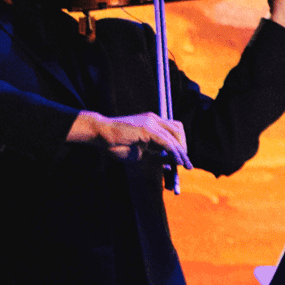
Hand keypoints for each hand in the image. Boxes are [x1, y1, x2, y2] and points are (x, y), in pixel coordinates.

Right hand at [69, 109, 190, 169]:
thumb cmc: (116, 144)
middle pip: (178, 130)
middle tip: (186, 163)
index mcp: (152, 122)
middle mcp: (154, 119)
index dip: (180, 144)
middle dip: (184, 147)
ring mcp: (151, 122)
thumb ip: (156, 156)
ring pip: (174, 136)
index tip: (181, 159)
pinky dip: (173, 152)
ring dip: (181, 152)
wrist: (99, 135)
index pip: (173, 129)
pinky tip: (176, 162)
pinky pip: (166, 142)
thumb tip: (172, 163)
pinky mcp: (147, 129)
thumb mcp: (141, 154)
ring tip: (184, 165)